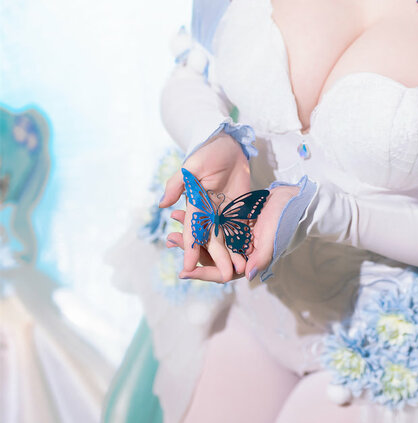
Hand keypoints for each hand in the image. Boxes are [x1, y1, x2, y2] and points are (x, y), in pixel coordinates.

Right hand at [160, 132, 252, 281]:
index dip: (190, 248)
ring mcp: (223, 213)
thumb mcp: (192, 165)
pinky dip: (243, 243)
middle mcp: (208, 212)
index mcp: (195, 204)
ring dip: (232, 255)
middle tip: (224, 277)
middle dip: (217, 258)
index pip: (193, 229)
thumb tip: (162, 204)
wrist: (228, 145)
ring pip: (226, 238)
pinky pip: (239, 229)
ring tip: (240, 271)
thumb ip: (178, 183)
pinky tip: (249, 256)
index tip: (187, 266)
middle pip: (211, 239)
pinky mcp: (237, 210)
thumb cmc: (208, 152)